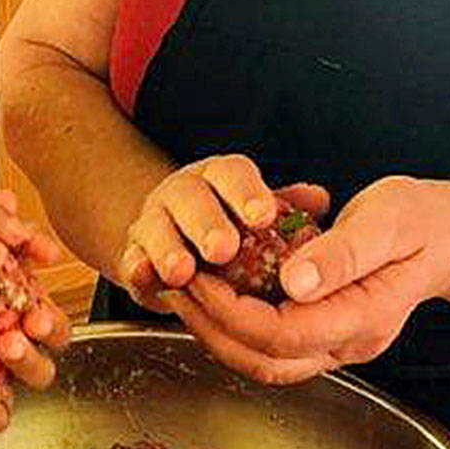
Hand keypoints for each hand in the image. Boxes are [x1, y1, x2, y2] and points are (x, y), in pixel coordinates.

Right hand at [118, 153, 329, 310]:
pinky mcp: (133, 255)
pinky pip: (130, 258)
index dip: (247, 193)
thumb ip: (287, 205)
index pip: (232, 174)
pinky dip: (137, 267)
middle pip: (191, 198)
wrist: (173, 237)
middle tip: (223, 249)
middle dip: (206, 223)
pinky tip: (145, 275)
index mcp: (219, 178)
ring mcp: (154, 222)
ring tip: (183, 270)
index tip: (264, 217)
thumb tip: (319, 200)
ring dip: (169, 249)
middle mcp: (184, 193)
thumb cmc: (228, 223)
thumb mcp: (258, 210)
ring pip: (156, 228)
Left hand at [158, 176, 449, 383]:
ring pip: (264, 363)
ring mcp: (338, 346)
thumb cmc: (419, 221)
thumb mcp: (387, 222)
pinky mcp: (325, 335)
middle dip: (212, 327)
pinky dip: (234, 326)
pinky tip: (212, 293)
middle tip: (178, 284)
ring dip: (217, 332)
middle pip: (265, 361)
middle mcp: (349, 344)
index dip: (232, 311)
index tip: (199, 278)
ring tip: (186, 290)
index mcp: (365, 318)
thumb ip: (342, 253)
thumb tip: (294, 282)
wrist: (447, 236)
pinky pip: (271, 347)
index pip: (283, 334)